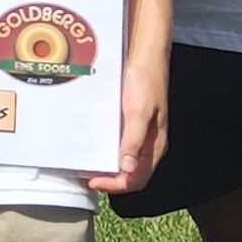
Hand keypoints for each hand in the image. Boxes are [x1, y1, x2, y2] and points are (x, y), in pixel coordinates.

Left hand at [86, 63, 167, 198]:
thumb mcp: (138, 111)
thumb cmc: (146, 81)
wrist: (145, 55)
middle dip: (109, 180)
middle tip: (86, 177)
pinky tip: (91, 146)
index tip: (94, 182)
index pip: (136, 179)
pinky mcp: (129, 123)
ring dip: (105, 166)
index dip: (115, 185)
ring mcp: (138, 134)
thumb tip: (127, 168)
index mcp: (155, 145)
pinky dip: (104, 150)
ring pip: (122, 160)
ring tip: (86, 165)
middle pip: (129, 174)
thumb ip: (133, 139)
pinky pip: (117, 144)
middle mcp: (147, 144)